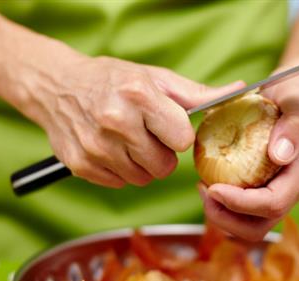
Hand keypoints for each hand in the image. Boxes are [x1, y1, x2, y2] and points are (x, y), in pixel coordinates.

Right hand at [23, 54, 242, 186]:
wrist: (57, 86)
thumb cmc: (114, 80)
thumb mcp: (157, 79)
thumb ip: (199, 93)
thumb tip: (241, 91)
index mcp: (139, 95)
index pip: (182, 140)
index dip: (179, 136)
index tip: (169, 126)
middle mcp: (115, 121)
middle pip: (164, 166)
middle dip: (162, 153)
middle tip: (148, 135)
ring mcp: (95, 147)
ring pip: (143, 179)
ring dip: (143, 164)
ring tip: (130, 141)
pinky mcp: (81, 165)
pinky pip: (120, 183)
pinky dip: (121, 171)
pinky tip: (112, 149)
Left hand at [198, 67, 298, 240]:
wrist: (297, 91)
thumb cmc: (296, 91)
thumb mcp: (297, 99)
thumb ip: (294, 124)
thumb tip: (279, 154)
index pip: (272, 204)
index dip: (240, 204)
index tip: (212, 187)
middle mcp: (295, 189)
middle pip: (260, 226)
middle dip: (227, 218)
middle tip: (204, 192)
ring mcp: (282, 191)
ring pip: (250, 225)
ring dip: (223, 215)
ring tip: (204, 188)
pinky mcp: (268, 188)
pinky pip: (245, 211)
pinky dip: (225, 205)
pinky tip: (210, 182)